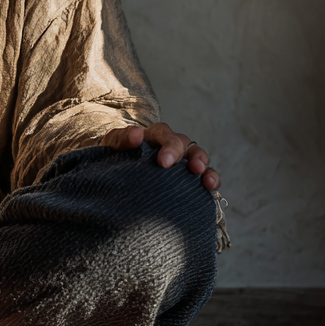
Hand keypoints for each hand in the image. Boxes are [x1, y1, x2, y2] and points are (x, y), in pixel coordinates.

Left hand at [102, 122, 219, 190]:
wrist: (113, 170)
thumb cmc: (116, 155)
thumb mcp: (114, 144)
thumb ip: (122, 138)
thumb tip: (137, 134)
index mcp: (153, 135)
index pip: (165, 135)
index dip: (169, 147)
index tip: (164, 163)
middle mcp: (170, 145)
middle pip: (186, 145)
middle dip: (192, 156)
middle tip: (193, 169)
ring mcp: (180, 161)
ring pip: (199, 159)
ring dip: (206, 169)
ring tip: (208, 181)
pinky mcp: (186, 178)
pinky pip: (203, 177)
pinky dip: (210, 182)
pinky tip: (210, 191)